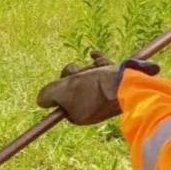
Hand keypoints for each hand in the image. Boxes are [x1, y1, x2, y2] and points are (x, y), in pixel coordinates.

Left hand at [37, 54, 159, 125]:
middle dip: (75, 75)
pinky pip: (102, 70)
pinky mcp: (115, 84)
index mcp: (79, 115)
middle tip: (80, 71)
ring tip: (94, 67)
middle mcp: (91, 108)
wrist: (129, 85)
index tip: (68, 80)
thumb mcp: (64, 91)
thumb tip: (41, 99)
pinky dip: (97, 61)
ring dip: (87, 68)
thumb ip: (49, 94)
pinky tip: (93, 54)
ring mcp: (104, 97)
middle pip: (74, 86)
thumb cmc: (95, 88)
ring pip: (87, 77)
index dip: (61, 86)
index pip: (62, 99)